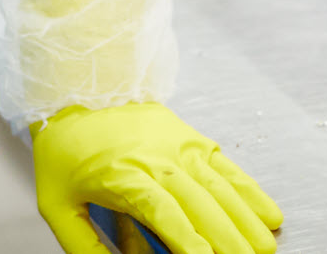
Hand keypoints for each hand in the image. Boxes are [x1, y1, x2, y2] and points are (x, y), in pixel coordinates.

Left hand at [30, 102, 281, 253]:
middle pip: (200, 205)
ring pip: (221, 188)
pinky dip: (251, 192)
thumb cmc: (66, 151)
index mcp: (123, 175)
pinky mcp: (194, 139)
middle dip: (227, 241)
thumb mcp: (56, 203)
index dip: (187, 239)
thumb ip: (83, 245)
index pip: (162, 212)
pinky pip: (228, 168)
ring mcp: (180, 146)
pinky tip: (270, 216)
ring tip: (265, 250)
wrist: (80, 90)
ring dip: (246, 223)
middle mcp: (157, 159)